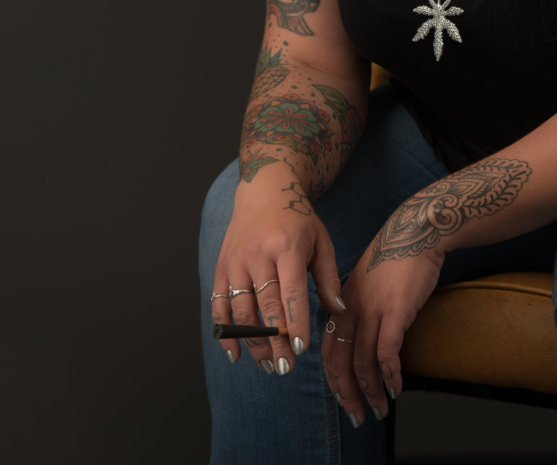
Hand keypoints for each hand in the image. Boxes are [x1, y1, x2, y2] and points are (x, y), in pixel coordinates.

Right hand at [211, 176, 344, 376]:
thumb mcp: (321, 240)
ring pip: (241, 309)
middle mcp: (257, 253)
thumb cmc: (297, 218)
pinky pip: (219, 303)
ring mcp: (236, 260)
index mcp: (285, 245)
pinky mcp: (222, 266)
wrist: (264, 189)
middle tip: (286, 367)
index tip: (301, 348)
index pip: (291, 290)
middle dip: (275, 339)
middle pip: (265, 304)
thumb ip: (329, 277)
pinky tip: (235, 353)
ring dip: (253, 341)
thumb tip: (338, 312)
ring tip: (269, 364)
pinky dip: (224, 330)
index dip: (295, 321)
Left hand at [321, 228, 444, 425]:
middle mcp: (350, 309)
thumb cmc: (394, 259)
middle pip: (340, 361)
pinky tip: (396, 387)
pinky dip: (389, 375)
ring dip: (371, 392)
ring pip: (362, 363)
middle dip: (347, 394)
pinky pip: (386, 352)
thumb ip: (360, 311)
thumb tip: (362, 342)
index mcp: (341, 304)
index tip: (343, 398)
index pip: (329, 350)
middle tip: (357, 416)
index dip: (334, 378)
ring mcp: (371, 310)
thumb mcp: (366, 285)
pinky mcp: (394, 311)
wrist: (414, 233)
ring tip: (380, 410)